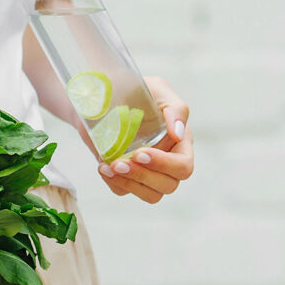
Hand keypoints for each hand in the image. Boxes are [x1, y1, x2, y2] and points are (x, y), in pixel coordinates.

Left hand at [97, 76, 193, 203]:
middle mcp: (167, 160)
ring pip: (151, 195)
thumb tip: (178, 133)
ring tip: (108, 167)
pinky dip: (114, 183)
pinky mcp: (127, 176)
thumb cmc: (135, 89)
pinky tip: (102, 166)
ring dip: (129, 183)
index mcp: (180, 141)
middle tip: (119, 162)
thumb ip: (175, 108)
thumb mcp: (157, 89)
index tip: (140, 153)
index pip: (183, 166)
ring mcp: (147, 171)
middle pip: (169, 185)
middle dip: (143, 176)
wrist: (101, 95)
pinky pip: (125, 191)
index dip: (164, 165)